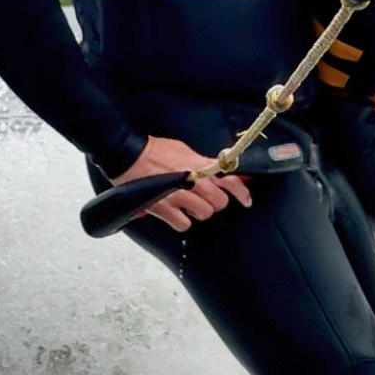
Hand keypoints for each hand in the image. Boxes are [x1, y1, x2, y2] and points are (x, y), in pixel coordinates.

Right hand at [111, 135, 251, 232]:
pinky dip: (182, 221)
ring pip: (204, 214)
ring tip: (188, 204)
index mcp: (200, 166)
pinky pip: (183, 225)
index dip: (242, 193)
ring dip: (198, 211)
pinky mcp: (163, 209)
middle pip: (220, 203)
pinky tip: (176, 213)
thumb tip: (216, 168)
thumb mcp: (184, 150)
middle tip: (205, 198)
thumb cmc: (155, 149)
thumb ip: (202, 161)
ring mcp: (178, 197)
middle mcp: (193, 182)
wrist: (128, 155)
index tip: (246, 201)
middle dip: (215, 202)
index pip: (230, 180)